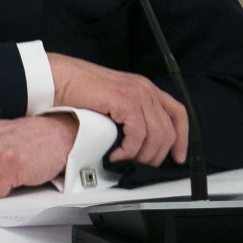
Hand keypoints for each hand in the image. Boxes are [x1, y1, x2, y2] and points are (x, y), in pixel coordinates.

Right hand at [48, 52, 187, 166]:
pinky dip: (129, 151)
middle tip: (140, 164)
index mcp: (145, 88)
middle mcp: (145, 89)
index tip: (178, 157)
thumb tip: (141, 140)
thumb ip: (130, 113)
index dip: (183, 138)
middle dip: (157, 154)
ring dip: (141, 155)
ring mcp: (136, 94)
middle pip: (169, 130)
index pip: (178, 114)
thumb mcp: (114, 99)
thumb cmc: (78, 89)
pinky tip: (116, 154)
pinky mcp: (125, 101)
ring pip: (156, 136)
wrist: (59, 78)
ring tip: (125, 160)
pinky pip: (138, 135)